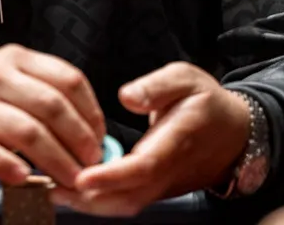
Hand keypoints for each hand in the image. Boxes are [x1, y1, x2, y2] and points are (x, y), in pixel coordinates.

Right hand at [0, 44, 105, 187]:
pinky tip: (27, 178)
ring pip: (27, 132)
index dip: (91, 111)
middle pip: (52, 107)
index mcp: (15, 59)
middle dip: (79, 139)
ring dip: (56, 160)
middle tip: (92, 163)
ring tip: (72, 179)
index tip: (100, 135)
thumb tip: (91, 129)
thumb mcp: (9, 79)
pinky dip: (11, 167)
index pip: (68, 79)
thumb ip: (45, 93)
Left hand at [51, 62, 250, 216]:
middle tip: (50, 184)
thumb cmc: (206, 102)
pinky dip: (97, 201)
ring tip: (52, 188)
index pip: (143, 166)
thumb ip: (157, 86)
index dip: (112, 176)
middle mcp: (167, 171)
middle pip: (127, 197)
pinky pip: (125, 202)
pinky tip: (71, 188)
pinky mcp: (154, 189)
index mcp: (176, 141)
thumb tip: (126, 96)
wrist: (234, 133)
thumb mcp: (186, 79)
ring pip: (124, 205)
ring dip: (88, 204)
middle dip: (88, 198)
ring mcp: (161, 185)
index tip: (81, 176)